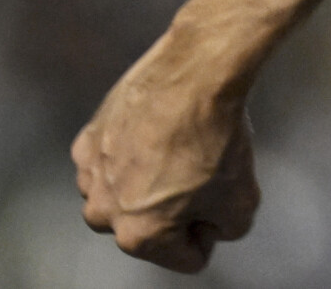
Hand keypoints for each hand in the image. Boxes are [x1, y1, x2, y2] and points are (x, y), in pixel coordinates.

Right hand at [73, 37, 259, 272]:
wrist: (194, 73)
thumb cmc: (215, 136)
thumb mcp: (244, 202)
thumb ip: (228, 231)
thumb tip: (212, 226)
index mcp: (137, 236)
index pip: (186, 258)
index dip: (211, 231)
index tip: (219, 200)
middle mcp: (103, 211)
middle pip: (149, 228)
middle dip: (174, 211)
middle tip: (200, 173)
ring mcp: (90, 174)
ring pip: (126, 197)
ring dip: (148, 182)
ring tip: (179, 149)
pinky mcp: (87, 140)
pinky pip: (112, 163)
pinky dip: (132, 153)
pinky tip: (156, 132)